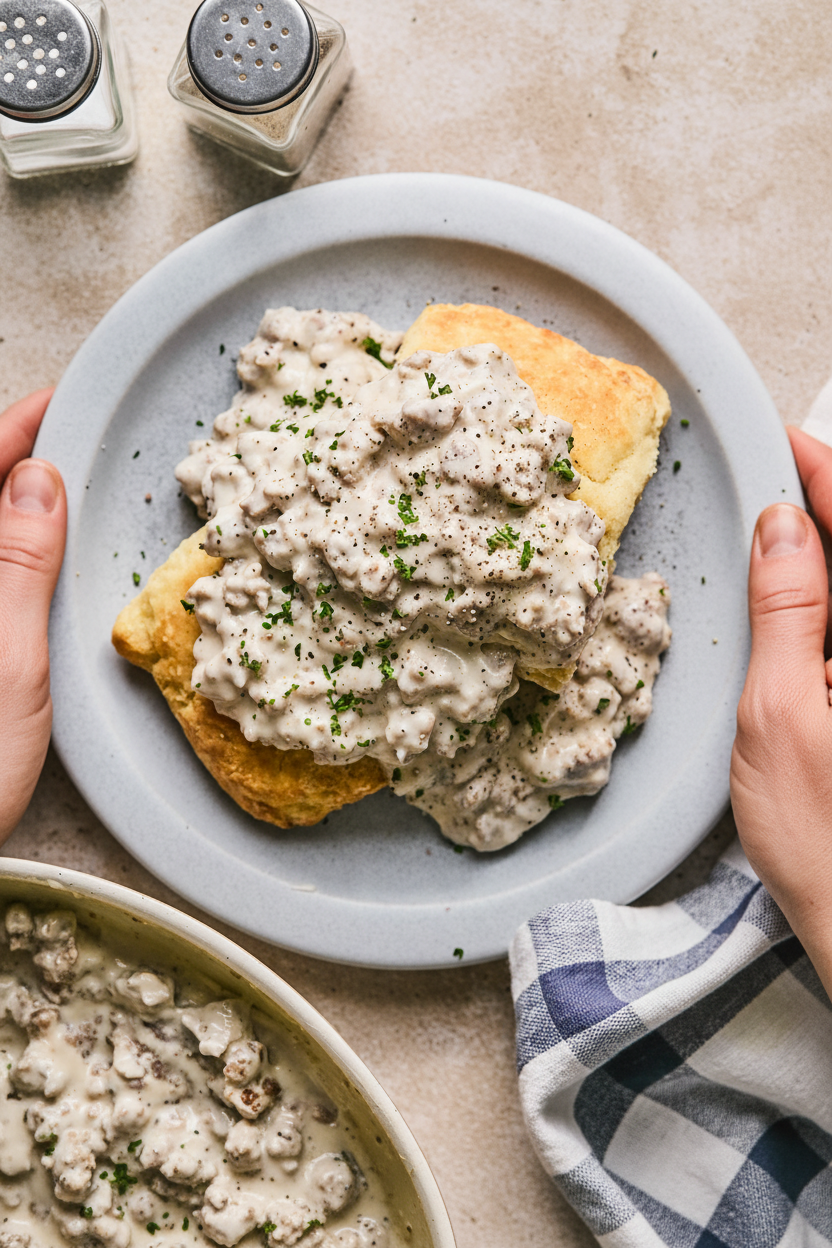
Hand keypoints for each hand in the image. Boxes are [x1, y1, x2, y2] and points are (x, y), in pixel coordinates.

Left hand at [0, 390, 66, 843]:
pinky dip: (6, 559)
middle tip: (65, 442)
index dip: (11, 431)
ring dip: (9, 512)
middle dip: (10, 464)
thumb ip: (15, 562)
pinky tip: (31, 561)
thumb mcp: (4, 660)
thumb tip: (36, 478)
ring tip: (54, 491)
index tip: (58, 403)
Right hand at [731, 427, 831, 996]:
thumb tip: (784, 526)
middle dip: (823, 510)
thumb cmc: (824, 837)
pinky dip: (824, 600)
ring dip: (824, 553)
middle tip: (777, 478)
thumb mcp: (782, 713)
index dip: (824, 476)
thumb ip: (790, 610)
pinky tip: (799, 595)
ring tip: (780, 529)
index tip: (787, 442)